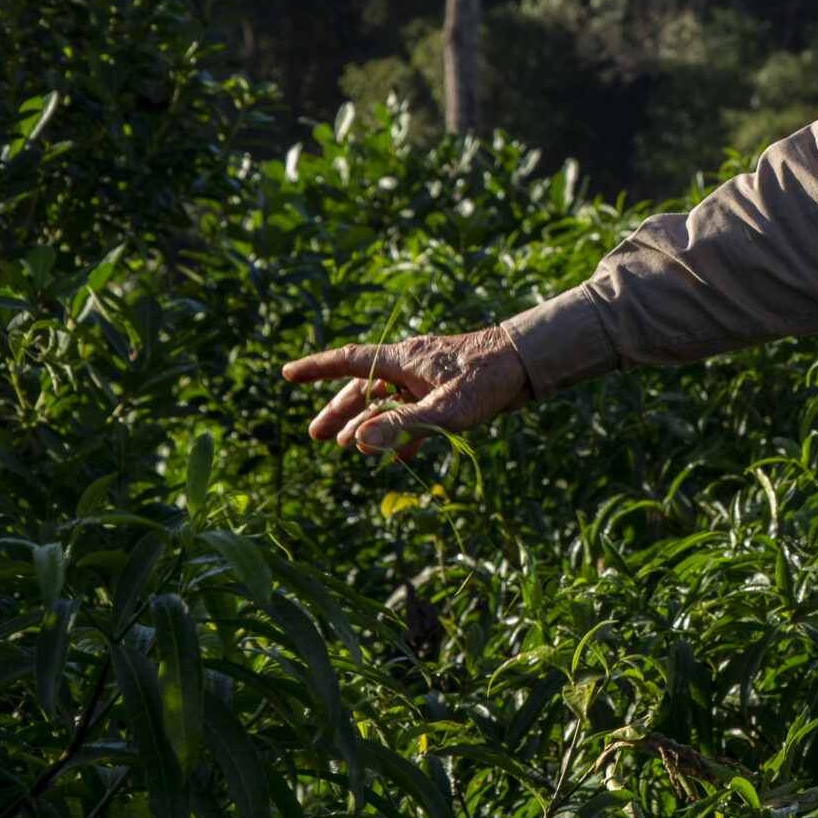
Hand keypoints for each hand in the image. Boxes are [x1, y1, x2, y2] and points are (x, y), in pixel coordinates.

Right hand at [281, 326, 531, 460]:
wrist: (530, 364)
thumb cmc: (489, 379)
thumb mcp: (447, 408)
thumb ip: (403, 426)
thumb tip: (357, 443)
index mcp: (404, 360)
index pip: (349, 361)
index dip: (317, 369)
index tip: (287, 375)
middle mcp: (411, 366)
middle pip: (363, 388)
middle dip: (339, 411)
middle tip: (315, 436)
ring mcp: (428, 380)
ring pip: (388, 403)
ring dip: (368, 426)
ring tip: (348, 449)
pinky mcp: (447, 393)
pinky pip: (416, 414)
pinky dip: (403, 434)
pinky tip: (396, 457)